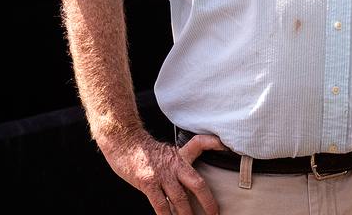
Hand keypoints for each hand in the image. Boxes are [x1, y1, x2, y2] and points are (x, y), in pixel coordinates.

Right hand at [97, 128, 226, 214]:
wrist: (123, 143)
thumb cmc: (145, 151)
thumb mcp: (168, 151)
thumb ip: (181, 162)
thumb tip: (189, 179)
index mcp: (180, 155)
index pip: (201, 144)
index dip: (215, 144)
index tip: (228, 150)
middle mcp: (174, 165)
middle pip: (197, 183)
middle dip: (208, 202)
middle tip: (214, 214)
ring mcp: (161, 174)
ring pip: (180, 199)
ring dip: (187, 214)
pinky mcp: (148, 182)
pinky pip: (160, 204)